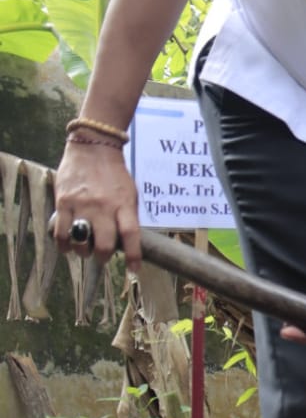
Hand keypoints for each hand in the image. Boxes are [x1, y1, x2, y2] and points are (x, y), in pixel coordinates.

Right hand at [52, 143, 141, 267]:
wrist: (93, 147)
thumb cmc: (114, 173)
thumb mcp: (130, 192)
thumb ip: (128, 215)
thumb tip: (125, 243)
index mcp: (124, 204)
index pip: (131, 235)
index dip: (133, 256)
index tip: (133, 270)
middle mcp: (104, 206)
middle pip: (105, 243)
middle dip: (103, 257)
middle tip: (102, 257)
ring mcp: (83, 204)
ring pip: (82, 241)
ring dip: (83, 251)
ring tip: (84, 248)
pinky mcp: (64, 202)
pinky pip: (61, 232)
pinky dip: (64, 244)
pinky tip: (67, 246)